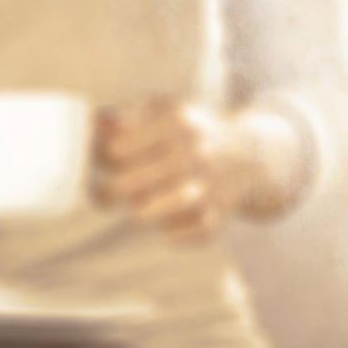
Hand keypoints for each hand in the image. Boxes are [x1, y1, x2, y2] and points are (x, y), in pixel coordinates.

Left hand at [93, 98, 261, 247]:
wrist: (252, 154)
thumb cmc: (196, 133)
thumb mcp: (168, 111)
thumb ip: (130, 115)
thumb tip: (95, 124)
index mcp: (175, 122)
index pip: (116, 150)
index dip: (99, 160)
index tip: (98, 166)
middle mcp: (192, 153)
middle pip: (128, 184)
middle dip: (108, 194)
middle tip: (100, 197)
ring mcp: (207, 185)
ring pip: (151, 212)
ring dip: (140, 213)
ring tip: (137, 208)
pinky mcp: (219, 213)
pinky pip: (186, 234)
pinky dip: (175, 236)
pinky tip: (168, 231)